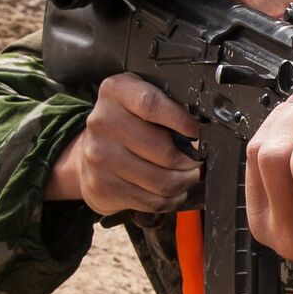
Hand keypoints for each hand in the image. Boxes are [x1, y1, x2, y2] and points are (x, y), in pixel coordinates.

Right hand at [47, 73, 200, 215]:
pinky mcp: (102, 187)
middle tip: (198, 162)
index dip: (182, 121)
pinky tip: (172, 191)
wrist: (89, 152)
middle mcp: (102, 123)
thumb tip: (203, 128)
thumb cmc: (127, 123)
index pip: (151, 105)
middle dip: (191, 161)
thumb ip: (168, 104)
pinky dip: (170, 200)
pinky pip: (151, 201)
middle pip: (163, 151)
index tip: (198, 132)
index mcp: (115, 92)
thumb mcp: (140, 99)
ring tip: (188, 176)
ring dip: (184, 182)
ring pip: (161, 182)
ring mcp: (98, 157)